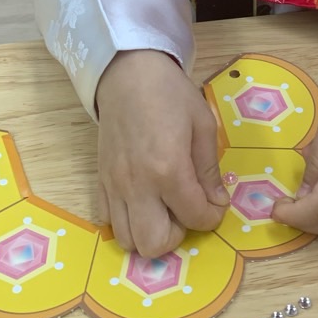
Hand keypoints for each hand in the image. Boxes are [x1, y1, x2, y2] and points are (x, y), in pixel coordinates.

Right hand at [95, 51, 229, 257]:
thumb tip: (217, 201)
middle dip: (177, 235)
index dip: (212, 216)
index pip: (195, 217)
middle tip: (185, 210)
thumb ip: (209, 169)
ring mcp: (115, 185)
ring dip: (150, 232)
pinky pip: (108, 220)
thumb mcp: (202, 124)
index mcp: (169, 169)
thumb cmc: (170, 93)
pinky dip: (126, 221)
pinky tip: (141, 201)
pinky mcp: (100, 180)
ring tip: (163, 208)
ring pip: (127, 240)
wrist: (127, 72)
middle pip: (154, 244)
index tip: (215, 202)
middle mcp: (138, 185)